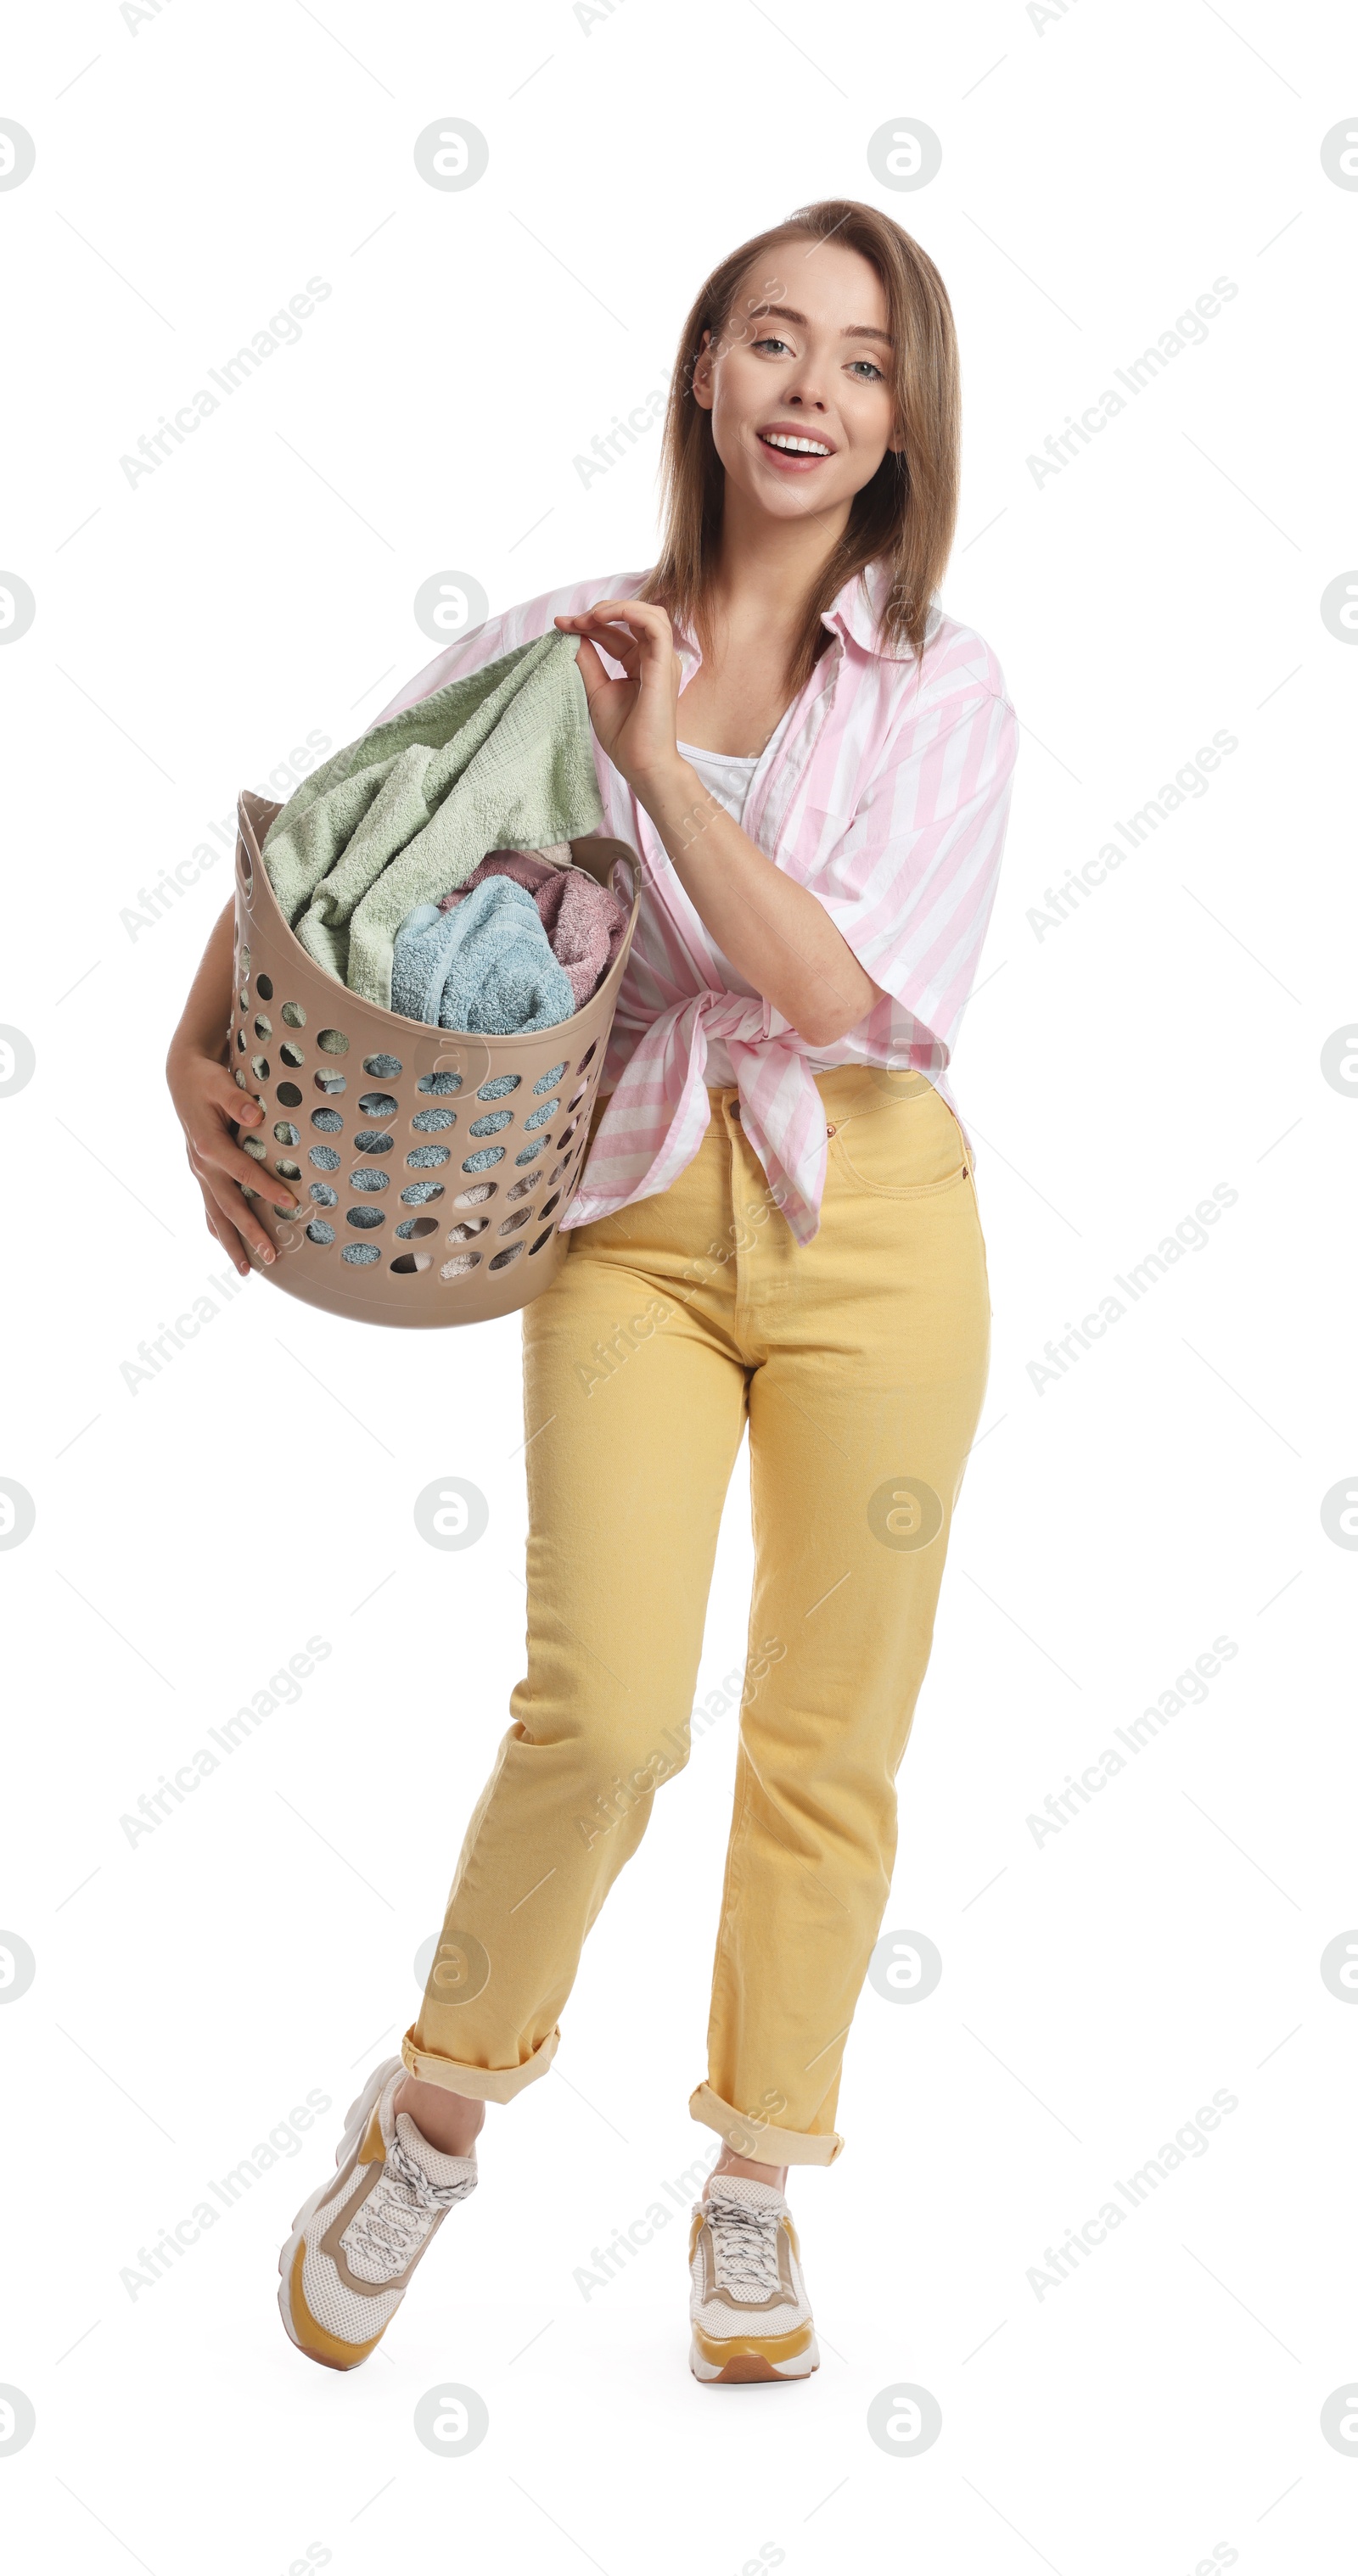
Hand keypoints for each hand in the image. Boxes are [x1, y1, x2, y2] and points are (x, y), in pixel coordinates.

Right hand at [166, 1048, 297, 1276]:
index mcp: (208, 1146)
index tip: (290, 1204)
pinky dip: (219, 1229)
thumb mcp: (220, 1082)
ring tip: (247, 1270)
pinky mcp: (202, 1173)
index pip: (242, 1172)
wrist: (183, 1077)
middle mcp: (202, 1165)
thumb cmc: (207, 1079)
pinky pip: (210, 1207)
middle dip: (250, 1233)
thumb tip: (255, 1115)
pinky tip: (227, 1244)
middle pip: (228, 1206)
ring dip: (231, 1243)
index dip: (265, 1188)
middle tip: (272, 1256)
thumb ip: (237, 1100)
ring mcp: (200, 1172)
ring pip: (216, 1215)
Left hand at [554, 599, 684, 792]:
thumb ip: (588, 661)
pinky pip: (654, 624)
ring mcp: (663, 660)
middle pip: (631, 617)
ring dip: (615, 608)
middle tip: (571, 621)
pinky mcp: (664, 664)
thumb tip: (572, 636)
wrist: (641, 763)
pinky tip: (602, 618)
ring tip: (587, 618)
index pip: (616, 632)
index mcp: (641, 664)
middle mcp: (655, 658)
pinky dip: (629, 612)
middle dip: (599, 613)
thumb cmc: (624, 736)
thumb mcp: (596, 690)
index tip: (560, 625)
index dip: (588, 623)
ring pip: (648, 613)